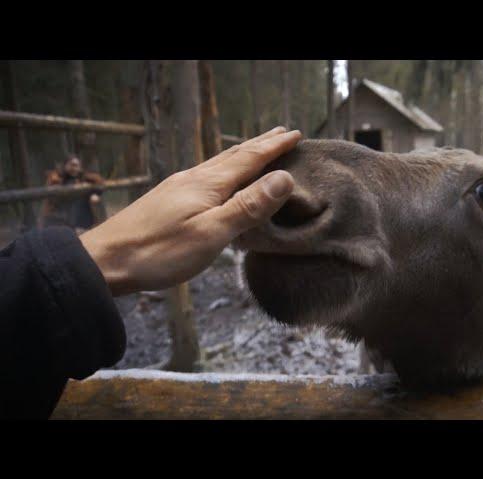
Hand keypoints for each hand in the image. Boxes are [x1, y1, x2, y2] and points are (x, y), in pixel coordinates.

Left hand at [80, 127, 299, 295]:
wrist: (106, 260)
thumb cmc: (160, 251)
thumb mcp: (211, 233)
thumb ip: (248, 207)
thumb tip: (284, 177)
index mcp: (209, 184)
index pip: (249, 159)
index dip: (274, 148)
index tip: (295, 135)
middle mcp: (194, 178)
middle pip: (233, 155)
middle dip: (260, 144)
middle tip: (281, 134)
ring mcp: (179, 187)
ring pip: (218, 164)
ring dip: (241, 155)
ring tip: (255, 149)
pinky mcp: (168, 199)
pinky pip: (206, 176)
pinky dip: (224, 170)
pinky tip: (218, 178)